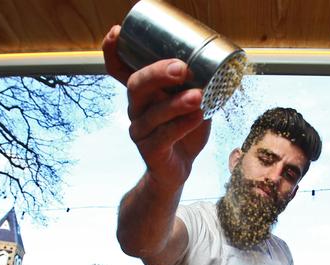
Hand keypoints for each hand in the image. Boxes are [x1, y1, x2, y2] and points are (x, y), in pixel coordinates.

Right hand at [101, 25, 210, 192]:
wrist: (178, 169)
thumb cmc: (184, 131)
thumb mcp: (191, 104)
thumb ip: (196, 87)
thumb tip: (216, 68)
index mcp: (143, 94)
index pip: (119, 70)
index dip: (113, 52)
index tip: (117, 32)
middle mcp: (137, 109)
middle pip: (136, 86)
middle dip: (158, 74)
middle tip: (182, 68)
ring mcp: (140, 130)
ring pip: (153, 113)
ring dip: (176, 103)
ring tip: (198, 96)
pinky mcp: (150, 150)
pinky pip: (165, 136)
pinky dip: (182, 125)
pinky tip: (197, 117)